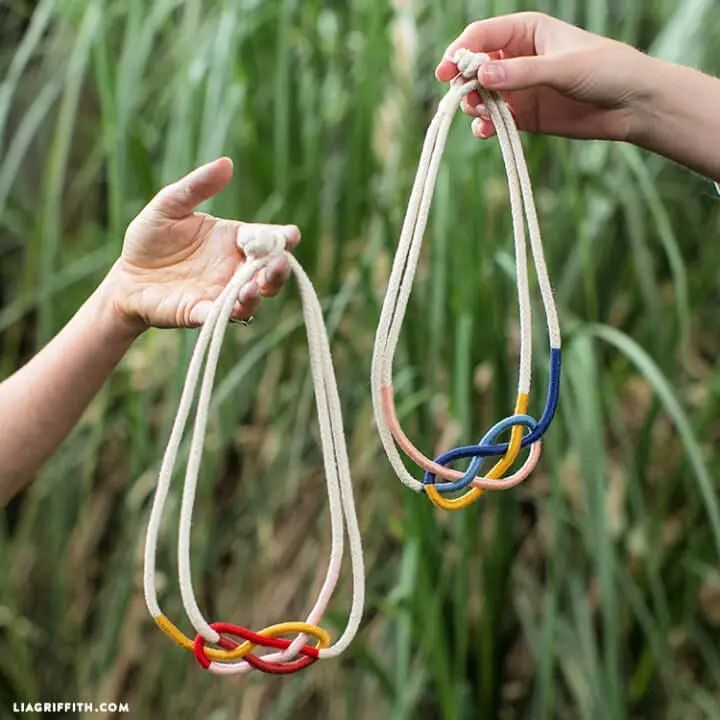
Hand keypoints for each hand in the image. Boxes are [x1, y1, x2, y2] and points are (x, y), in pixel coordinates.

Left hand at [105, 158, 299, 333]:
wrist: (127, 276)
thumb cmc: (151, 240)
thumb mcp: (170, 205)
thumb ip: (197, 187)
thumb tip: (226, 163)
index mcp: (234, 241)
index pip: (268, 239)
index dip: (284, 238)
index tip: (291, 235)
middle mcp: (235, 269)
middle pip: (270, 273)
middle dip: (279, 270)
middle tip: (278, 263)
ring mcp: (221, 294)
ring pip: (252, 299)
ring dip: (258, 294)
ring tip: (252, 286)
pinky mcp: (202, 313)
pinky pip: (220, 316)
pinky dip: (227, 313)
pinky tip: (226, 305)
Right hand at [435, 12, 652, 142]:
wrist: (632, 105)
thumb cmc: (606, 70)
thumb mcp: (563, 67)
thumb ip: (522, 73)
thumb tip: (481, 76)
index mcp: (526, 31)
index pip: (481, 36)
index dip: (460, 51)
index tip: (446, 72)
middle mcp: (517, 58)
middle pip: (474, 67)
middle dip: (463, 83)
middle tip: (464, 98)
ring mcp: (518, 88)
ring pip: (480, 95)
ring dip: (473, 106)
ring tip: (482, 114)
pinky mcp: (523, 115)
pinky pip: (494, 120)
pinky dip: (485, 126)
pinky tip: (487, 131)